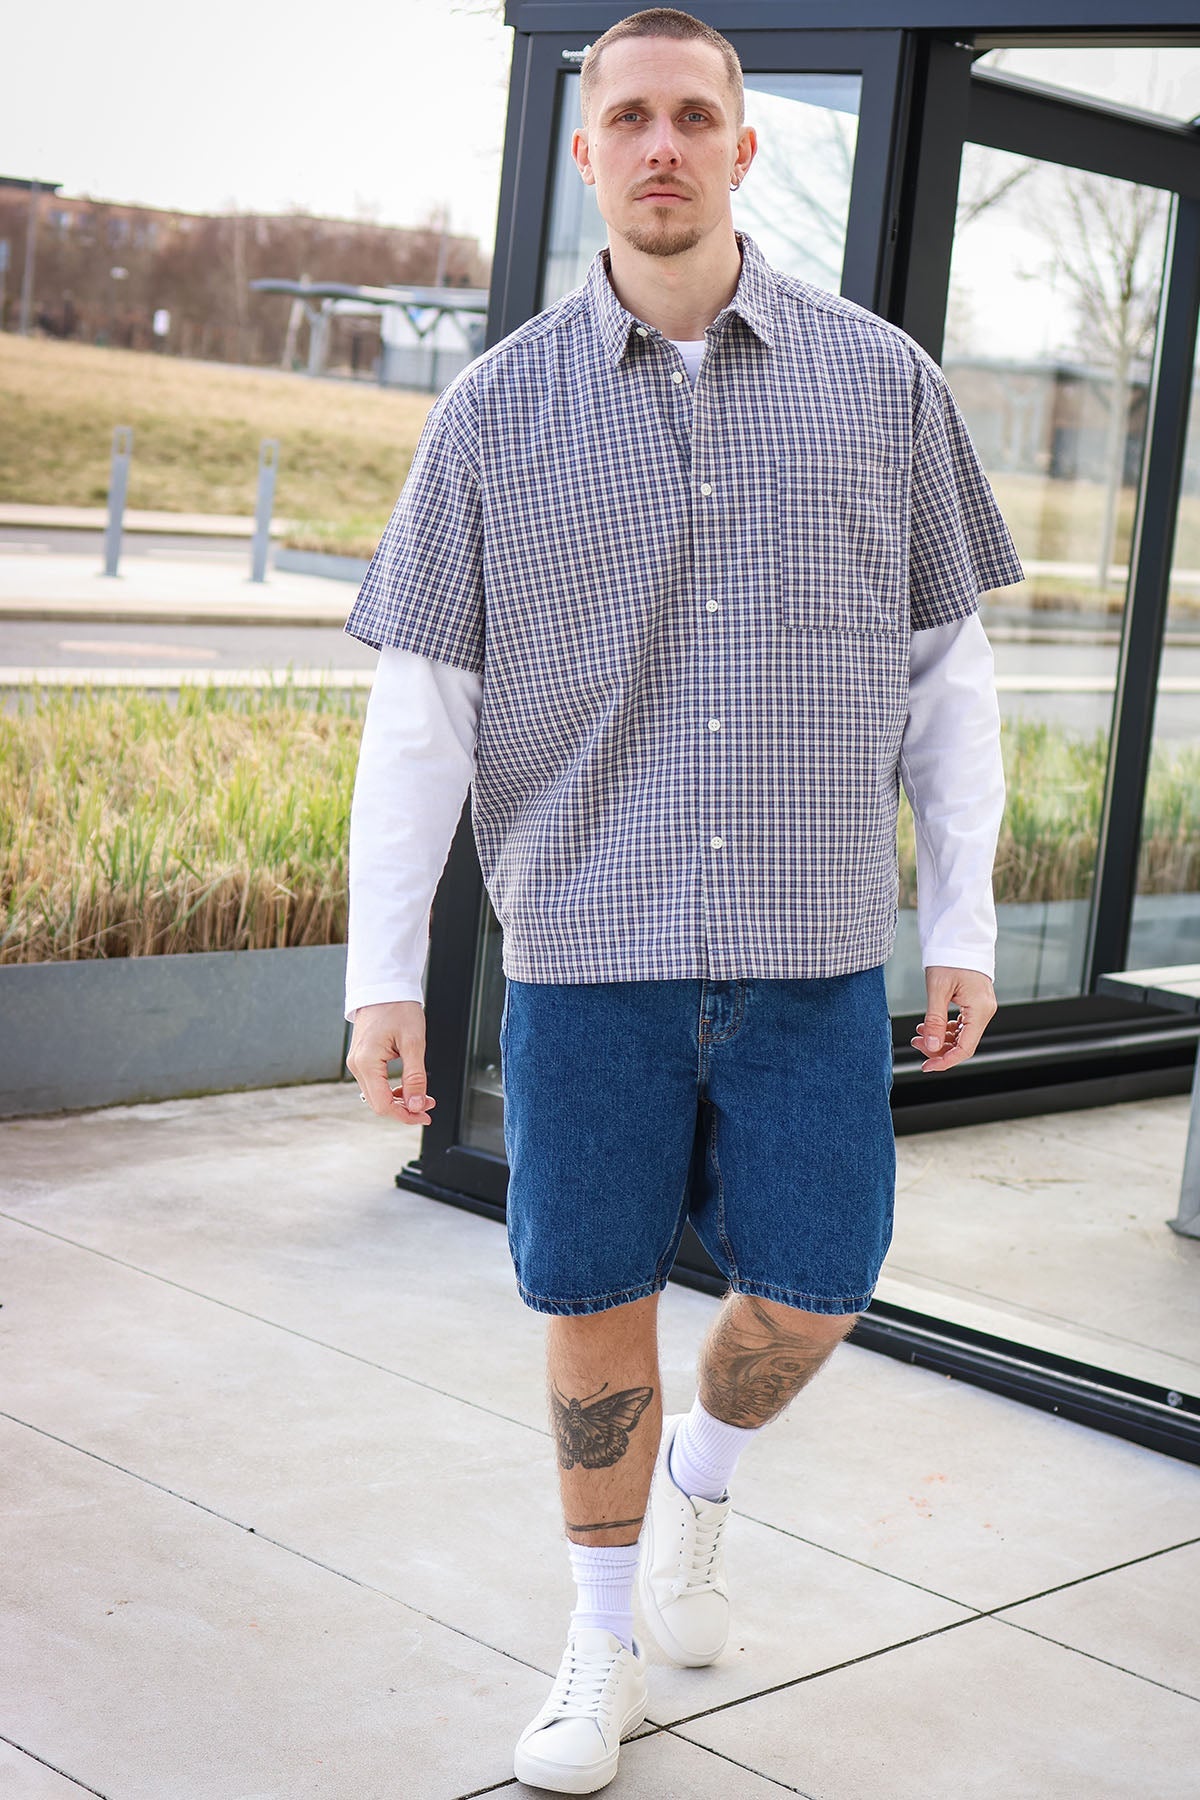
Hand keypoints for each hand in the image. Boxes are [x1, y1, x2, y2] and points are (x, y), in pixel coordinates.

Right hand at [346, 1000, 435, 1123]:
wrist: (384, 987)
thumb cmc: (397, 1007)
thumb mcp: (413, 1043)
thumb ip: (415, 1077)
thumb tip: (416, 1104)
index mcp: (366, 1062)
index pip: (383, 1104)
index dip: (405, 1115)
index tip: (424, 1115)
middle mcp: (356, 1064)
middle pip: (378, 1103)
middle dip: (404, 1109)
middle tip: (428, 1106)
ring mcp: (357, 1062)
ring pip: (376, 1094)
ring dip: (400, 1100)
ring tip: (422, 1097)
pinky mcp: (362, 1058)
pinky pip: (375, 1083)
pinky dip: (392, 1089)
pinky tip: (408, 1087)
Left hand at [911, 967, 995, 1072]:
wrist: (959, 937)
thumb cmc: (949, 958)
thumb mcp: (937, 990)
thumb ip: (935, 1021)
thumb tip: (931, 1047)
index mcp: (980, 1010)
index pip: (965, 1048)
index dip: (945, 1061)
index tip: (926, 1067)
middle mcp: (985, 1011)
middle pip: (963, 1044)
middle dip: (938, 1048)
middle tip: (916, 1042)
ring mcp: (982, 1008)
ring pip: (962, 1036)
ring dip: (940, 1038)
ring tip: (919, 1033)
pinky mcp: (976, 1004)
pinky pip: (962, 1025)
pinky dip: (945, 1028)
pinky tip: (929, 1025)